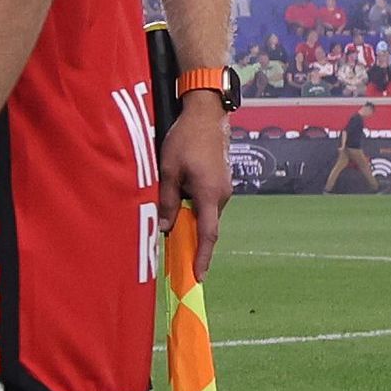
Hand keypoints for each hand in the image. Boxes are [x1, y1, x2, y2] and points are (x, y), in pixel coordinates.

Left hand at [163, 91, 230, 276]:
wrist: (206, 114)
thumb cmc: (185, 139)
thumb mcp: (168, 170)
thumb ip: (168, 200)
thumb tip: (166, 228)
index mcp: (210, 194)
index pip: (208, 234)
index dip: (202, 256)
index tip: (198, 276)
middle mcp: (222, 195)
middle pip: (206, 226)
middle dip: (192, 243)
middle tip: (175, 257)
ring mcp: (224, 188)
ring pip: (206, 214)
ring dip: (191, 223)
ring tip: (172, 227)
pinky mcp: (221, 181)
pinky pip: (208, 203)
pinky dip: (195, 210)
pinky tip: (180, 205)